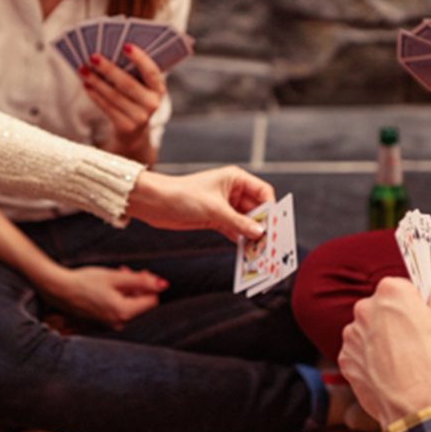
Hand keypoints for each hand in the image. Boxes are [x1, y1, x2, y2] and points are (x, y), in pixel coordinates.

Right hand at [47, 264, 165, 327]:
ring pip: (129, 305)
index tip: (138, 272)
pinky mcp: (101, 323)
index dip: (148, 284)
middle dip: (137, 286)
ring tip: (114, 276)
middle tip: (125, 270)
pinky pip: (117, 310)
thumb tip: (163, 284)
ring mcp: (109, 325)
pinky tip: (106, 287)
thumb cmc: (85, 282)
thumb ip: (141, 280)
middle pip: (140, 303)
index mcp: (124, 313)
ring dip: (126, 290)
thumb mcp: (115, 277)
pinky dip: (117, 297)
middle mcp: (119, 323)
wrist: (59, 290)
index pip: (151, 300)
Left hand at [81, 45, 164, 158]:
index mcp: (158, 88)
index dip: (140, 58)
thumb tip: (108, 52)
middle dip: (109, 69)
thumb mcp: (140, 87)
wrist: (134, 132)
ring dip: (97, 82)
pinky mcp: (127, 127)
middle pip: (128, 84)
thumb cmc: (134, 99)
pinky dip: (95, 95)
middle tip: (93, 57)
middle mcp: (153, 103)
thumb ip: (132, 72)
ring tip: (84, 70)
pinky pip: (108, 108)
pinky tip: (86, 85)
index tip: (125, 45)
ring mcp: (140, 117)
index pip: (151, 71)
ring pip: (114, 96)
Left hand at [128, 166, 275, 242]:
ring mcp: (225, 206)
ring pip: (246, 221)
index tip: (276, 226)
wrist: (155, 203)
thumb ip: (238, 222)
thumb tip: (260, 233)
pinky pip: (234, 230)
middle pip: (256, 209)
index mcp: (235, 178)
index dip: (271, 208)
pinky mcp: (216, 219)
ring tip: (262, 251)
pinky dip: (240, 240)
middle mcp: (233, 191)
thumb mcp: (214, 209)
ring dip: (252, 235)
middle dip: (263, 225)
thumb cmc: (183, 196)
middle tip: (271, 243)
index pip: (263, 191)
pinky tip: (247, 252)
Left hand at [339, 276, 430, 425]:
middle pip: (383, 309)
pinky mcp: (346, 361)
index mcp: (390, 292)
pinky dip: (372, 361)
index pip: (403, 288)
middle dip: (397, 321)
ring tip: (406, 361)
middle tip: (418, 341)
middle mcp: (365, 309)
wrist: (416, 406)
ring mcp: (352, 336)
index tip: (426, 317)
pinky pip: (360, 355)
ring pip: (370, 332)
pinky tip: (391, 373)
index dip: (417, 303)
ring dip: (383, 341)